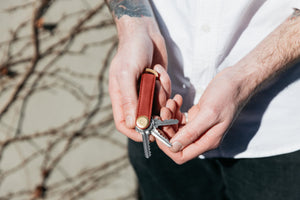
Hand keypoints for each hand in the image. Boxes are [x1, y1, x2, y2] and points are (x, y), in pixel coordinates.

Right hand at [109, 18, 169, 140]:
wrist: (144, 33)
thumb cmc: (131, 51)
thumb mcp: (127, 73)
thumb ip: (129, 99)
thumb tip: (131, 124)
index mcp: (120, 97)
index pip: (124, 124)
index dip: (135, 133)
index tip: (149, 135)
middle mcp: (133, 98)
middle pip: (145, 118)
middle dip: (156, 111)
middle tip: (162, 101)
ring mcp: (146, 93)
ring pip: (158, 107)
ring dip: (162, 94)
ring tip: (157, 74)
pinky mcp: (157, 87)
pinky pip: (166, 95)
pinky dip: (166, 84)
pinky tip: (160, 71)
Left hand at [157, 67, 250, 163]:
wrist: (237, 80)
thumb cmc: (227, 95)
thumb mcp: (209, 114)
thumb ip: (191, 132)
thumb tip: (174, 147)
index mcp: (207, 141)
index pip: (181, 155)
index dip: (166, 146)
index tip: (158, 129)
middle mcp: (202, 137)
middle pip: (175, 142)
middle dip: (165, 128)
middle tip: (162, 111)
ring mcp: (199, 127)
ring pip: (175, 129)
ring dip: (168, 117)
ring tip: (170, 103)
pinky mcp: (197, 117)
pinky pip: (179, 119)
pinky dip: (174, 111)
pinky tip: (176, 100)